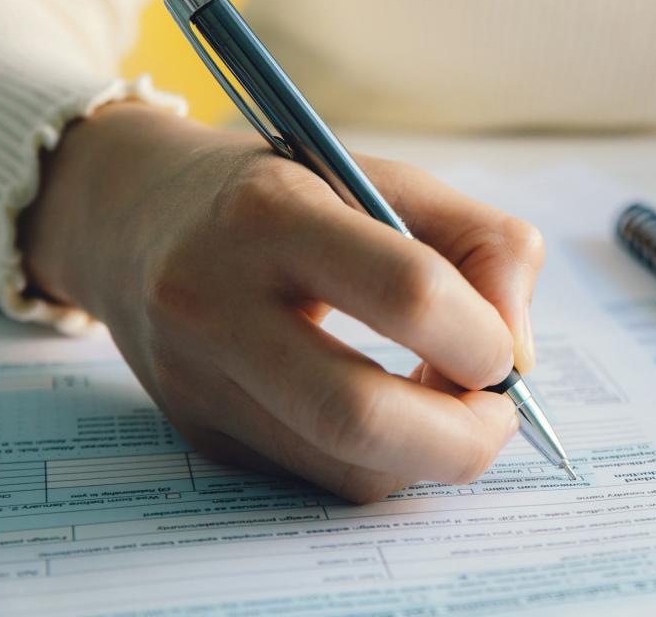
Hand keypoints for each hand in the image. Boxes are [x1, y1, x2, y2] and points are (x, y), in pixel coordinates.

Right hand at [20, 103, 543, 500]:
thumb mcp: (382, 178)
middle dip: (463, 437)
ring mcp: (198, 379)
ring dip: (429, 454)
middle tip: (496, 412)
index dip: (484, 336)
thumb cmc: (285, 192)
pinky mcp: (201, 432)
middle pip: (360, 416)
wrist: (135, 216)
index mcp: (271, 214)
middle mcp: (216, 302)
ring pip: (345, 468)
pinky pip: (321, 477)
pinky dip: (383, 459)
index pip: (408, 292)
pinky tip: (391, 407)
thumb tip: (520, 352)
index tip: (504, 347)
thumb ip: (480, 242)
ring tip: (445, 399)